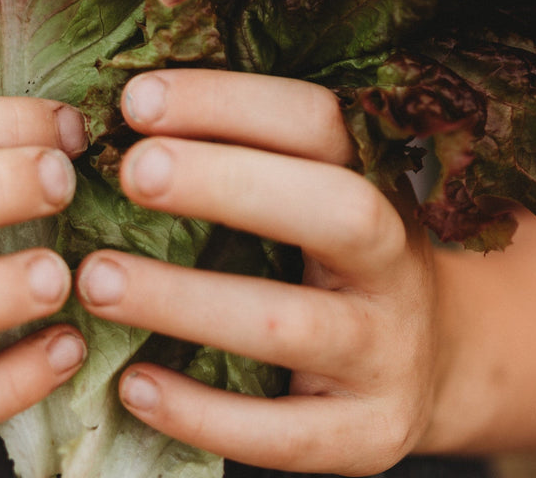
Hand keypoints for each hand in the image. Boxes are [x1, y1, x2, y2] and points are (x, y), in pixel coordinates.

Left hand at [74, 69, 443, 475]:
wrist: (439, 360)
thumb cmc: (336, 252)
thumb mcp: (314, 189)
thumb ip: (242, 155)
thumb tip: (125, 115)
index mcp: (374, 177)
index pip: (316, 121)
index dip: (228, 102)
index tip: (138, 101)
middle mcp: (393, 259)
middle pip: (334, 211)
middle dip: (227, 184)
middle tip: (133, 171)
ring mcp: (388, 351)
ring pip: (289, 325)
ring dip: (184, 301)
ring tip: (96, 281)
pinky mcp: (369, 434)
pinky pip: (284, 434)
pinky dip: (203, 413)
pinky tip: (134, 386)